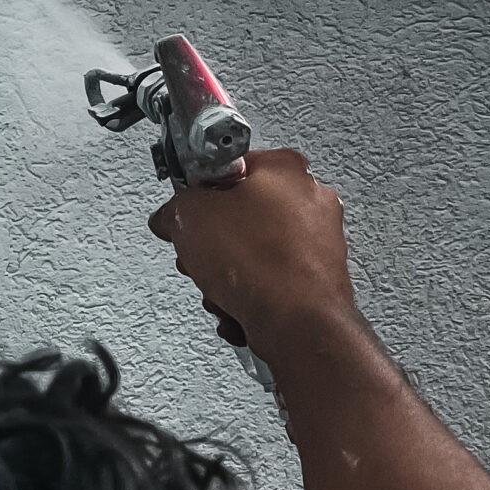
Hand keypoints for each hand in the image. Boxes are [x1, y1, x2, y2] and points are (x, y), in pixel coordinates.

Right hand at [145, 148, 356, 354]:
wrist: (297, 322)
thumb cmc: (262, 265)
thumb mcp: (189, 217)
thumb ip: (175, 208)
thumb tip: (171, 217)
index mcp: (286, 168)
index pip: (228, 167)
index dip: (199, 192)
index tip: (188, 209)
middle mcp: (311, 199)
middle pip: (238, 215)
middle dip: (212, 242)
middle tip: (202, 253)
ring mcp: (317, 241)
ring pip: (251, 252)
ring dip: (227, 274)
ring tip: (222, 285)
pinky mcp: (316, 278)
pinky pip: (268, 280)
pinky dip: (249, 294)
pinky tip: (240, 304)